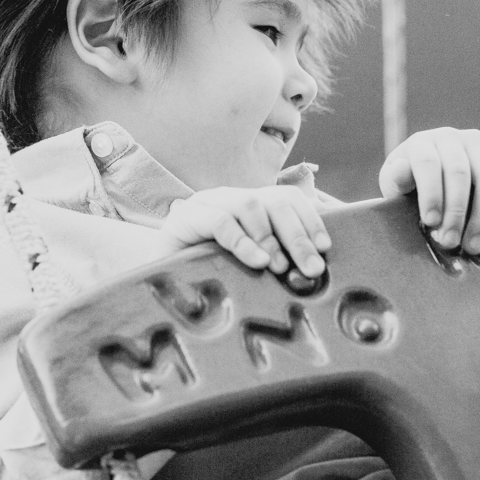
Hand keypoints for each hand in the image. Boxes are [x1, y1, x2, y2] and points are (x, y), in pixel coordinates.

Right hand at [160, 186, 330, 277]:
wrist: (154, 281)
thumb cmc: (206, 278)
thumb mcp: (246, 268)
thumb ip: (274, 261)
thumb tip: (313, 269)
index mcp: (250, 207)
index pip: (288, 199)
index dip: (310, 220)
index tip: (325, 248)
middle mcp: (231, 198)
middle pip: (275, 201)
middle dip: (298, 234)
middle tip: (311, 268)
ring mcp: (208, 203)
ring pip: (249, 204)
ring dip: (271, 238)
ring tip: (279, 267)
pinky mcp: (186, 217)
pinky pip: (221, 221)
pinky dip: (243, 241)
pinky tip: (256, 261)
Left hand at [378, 128, 479, 253]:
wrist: (434, 177)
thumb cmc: (412, 186)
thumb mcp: (397, 185)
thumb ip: (397, 180)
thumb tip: (401, 170)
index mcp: (422, 143)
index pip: (428, 164)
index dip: (431, 194)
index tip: (431, 222)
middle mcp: (452, 138)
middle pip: (459, 173)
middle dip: (456, 212)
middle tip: (451, 242)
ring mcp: (479, 143)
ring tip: (474, 243)